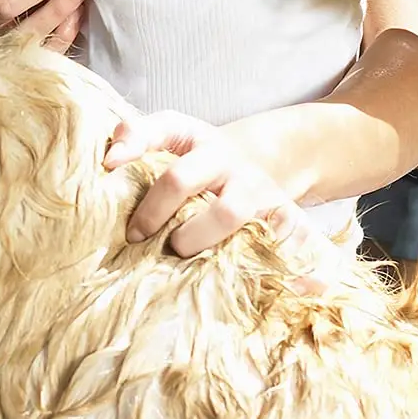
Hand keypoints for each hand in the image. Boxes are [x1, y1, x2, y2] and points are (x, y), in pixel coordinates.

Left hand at [105, 109, 314, 257]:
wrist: (261, 159)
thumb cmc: (199, 160)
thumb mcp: (170, 138)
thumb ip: (138, 138)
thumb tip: (109, 158)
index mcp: (196, 139)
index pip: (161, 129)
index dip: (134, 143)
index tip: (109, 165)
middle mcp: (227, 162)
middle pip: (183, 179)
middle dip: (151, 208)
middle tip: (140, 237)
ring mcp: (259, 190)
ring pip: (228, 213)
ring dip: (197, 237)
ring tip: (181, 252)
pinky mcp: (289, 217)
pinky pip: (305, 242)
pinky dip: (308, 268)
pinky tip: (298, 289)